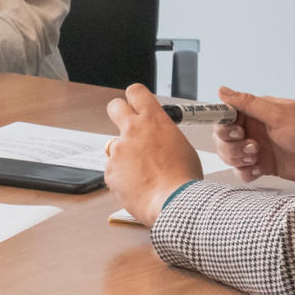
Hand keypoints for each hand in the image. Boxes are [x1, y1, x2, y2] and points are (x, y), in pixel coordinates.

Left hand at [104, 84, 203, 227]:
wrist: (174, 203)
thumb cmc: (184, 178)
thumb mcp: (181, 146)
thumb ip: (163, 135)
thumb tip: (157, 139)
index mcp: (153, 119)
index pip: (136, 92)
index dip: (136, 99)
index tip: (137, 106)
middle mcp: (132, 129)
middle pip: (115, 107)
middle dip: (119, 113)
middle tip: (128, 127)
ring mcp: (119, 149)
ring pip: (116, 146)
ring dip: (126, 155)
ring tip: (145, 174)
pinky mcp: (110, 169)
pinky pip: (114, 169)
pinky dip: (123, 176)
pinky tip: (139, 186)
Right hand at [214, 86, 294, 185]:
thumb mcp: (279, 115)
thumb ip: (249, 104)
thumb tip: (222, 90)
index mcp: (257, 111)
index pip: (226, 114)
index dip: (224, 124)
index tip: (235, 132)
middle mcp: (255, 128)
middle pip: (223, 137)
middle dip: (231, 145)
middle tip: (252, 148)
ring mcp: (258, 148)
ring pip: (230, 154)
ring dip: (237, 159)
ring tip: (256, 160)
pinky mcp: (264, 166)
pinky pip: (242, 171)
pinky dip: (246, 173)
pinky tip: (259, 171)